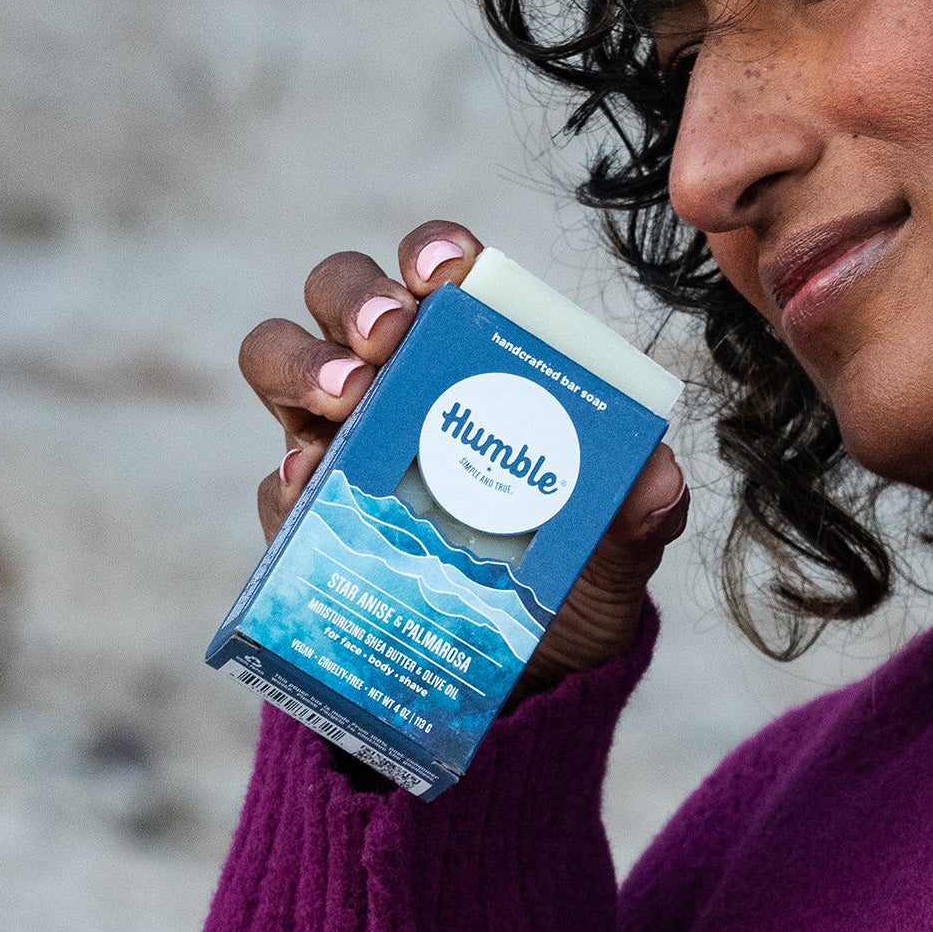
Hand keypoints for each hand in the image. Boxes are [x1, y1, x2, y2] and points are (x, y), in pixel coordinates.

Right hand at [237, 219, 688, 704]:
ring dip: (303, 362)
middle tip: (388, 339)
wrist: (519, 678)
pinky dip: (287, 474)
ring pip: (279, 356)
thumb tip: (658, 475)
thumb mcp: (616, 550)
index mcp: (470, 356)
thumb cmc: (568, 578)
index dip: (432, 253)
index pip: (439, 272)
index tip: (446, 275)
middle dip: (356, 299)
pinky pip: (274, 478)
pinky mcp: (299, 512)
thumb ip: (638, 512)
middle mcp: (391, 378)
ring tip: (343, 400)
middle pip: (341, 294)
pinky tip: (313, 489)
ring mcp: (335, 438)